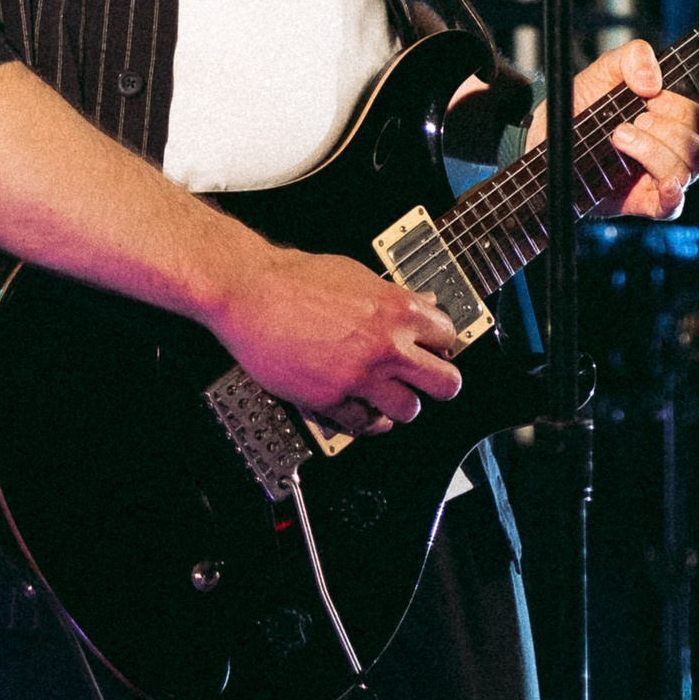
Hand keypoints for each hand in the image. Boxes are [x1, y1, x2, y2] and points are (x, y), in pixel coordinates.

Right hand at [214, 238, 464, 438]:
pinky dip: (366, 421)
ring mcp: (360, 377)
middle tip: (428, 381)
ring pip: (409, 411)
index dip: (441, 344)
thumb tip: (422, 305)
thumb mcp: (356, 274)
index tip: (435, 348)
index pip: (448, 336)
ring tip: (391, 397)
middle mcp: (386, 346)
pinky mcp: (331, 400)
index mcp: (396, 309)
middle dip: (439, 383)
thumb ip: (393, 296)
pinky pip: (364, 425)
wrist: (250, 293)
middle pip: (445, 383)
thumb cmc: (294, 279)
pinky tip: (362, 411)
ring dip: (401, 405)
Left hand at [526, 37, 698, 220]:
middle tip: (634, 119)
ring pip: (687, 173)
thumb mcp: (604, 70)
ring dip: (655, 152)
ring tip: (620, 136)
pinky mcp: (643, 201)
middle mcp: (674, 150)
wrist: (548, 135)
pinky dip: (672, 195)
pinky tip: (661, 183)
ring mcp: (659, 177)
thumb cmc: (582, 104)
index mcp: (674, 120)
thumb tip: (652, 82)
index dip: (684, 109)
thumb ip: (632, 57)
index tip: (651, 99)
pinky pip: (672, 206)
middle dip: (670, 130)